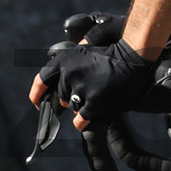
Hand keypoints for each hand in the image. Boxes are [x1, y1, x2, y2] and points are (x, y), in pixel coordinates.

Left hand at [32, 14, 159, 130]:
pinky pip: (80, 120)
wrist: (134, 59)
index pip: (41, 80)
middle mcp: (69, 74)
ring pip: (72, 108)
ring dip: (81, 106)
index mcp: (64, 60)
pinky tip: (95, 111)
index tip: (38, 103)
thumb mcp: (85, 51)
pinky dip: (84, 119)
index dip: (37, 94)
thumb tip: (56, 80)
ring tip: (98, 94)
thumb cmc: (111, 55)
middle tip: (87, 90)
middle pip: (61, 97)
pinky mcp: (93, 103)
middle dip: (70, 97)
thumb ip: (68, 63)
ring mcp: (81, 89)